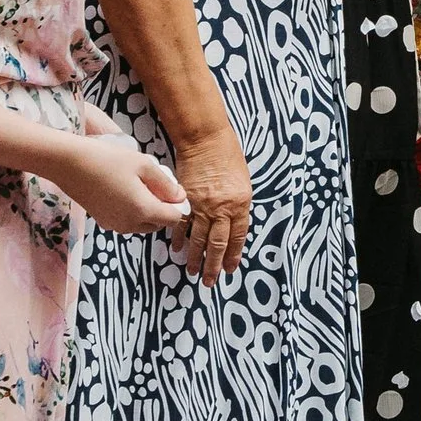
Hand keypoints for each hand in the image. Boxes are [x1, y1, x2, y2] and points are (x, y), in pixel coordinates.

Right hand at [71, 131, 193, 241]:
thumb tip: (179, 197)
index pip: (173, 219)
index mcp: (143, 210)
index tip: (172, 188)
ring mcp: (114, 225)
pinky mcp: (102, 222)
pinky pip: (127, 222)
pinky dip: (132, 212)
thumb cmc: (108, 160)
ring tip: (139, 185)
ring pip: (142, 225)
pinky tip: (123, 191)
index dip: (178, 205)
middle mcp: (130, 224)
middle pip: (158, 224)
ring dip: (147, 211)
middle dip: (162, 209)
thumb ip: (165, 184)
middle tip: (155, 184)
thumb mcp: (143, 165)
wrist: (69, 164)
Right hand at [168, 129, 251, 283]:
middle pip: (218, 243)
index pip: (238, 236)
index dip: (233, 254)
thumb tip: (232, 224)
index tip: (230, 269)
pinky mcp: (185, 200)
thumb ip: (237, 205)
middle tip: (210, 281)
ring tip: (193, 271)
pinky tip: (177, 248)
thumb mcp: (243, 181)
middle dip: (214, 265)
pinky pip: (181, 224)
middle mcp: (222, 208)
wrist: (204, 139)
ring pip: (198, 238)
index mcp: (240, 203)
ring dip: (195, 257)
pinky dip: (178, 237)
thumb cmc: (227, 156)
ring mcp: (202, 205)